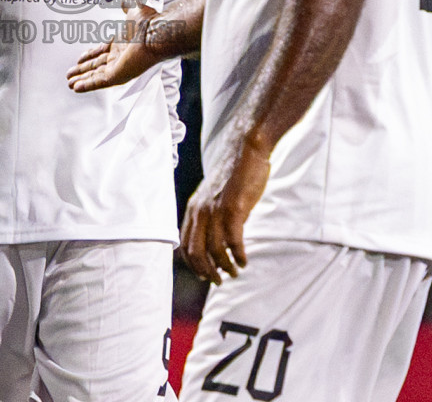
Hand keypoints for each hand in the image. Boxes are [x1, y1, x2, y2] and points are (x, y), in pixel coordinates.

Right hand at [65, 11, 157, 92]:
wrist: (154, 33)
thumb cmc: (148, 23)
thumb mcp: (134, 10)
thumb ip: (127, 6)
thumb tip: (124, 0)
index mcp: (121, 44)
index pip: (101, 52)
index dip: (89, 55)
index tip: (79, 58)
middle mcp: (119, 57)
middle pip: (96, 66)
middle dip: (83, 70)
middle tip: (70, 74)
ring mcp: (118, 67)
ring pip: (95, 75)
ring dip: (82, 79)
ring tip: (69, 83)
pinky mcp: (117, 75)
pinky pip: (98, 82)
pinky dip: (87, 85)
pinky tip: (76, 87)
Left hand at [179, 139, 269, 283]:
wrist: (246, 150)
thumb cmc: (234, 173)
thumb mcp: (214, 195)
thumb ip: (210, 214)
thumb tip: (216, 238)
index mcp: (193, 208)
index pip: (185, 244)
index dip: (193, 264)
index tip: (204, 275)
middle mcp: (200, 211)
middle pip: (196, 252)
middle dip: (207, 271)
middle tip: (219, 281)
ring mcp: (215, 210)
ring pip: (215, 250)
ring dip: (225, 266)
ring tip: (236, 272)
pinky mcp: (233, 209)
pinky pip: (233, 241)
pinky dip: (238, 256)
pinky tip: (244, 261)